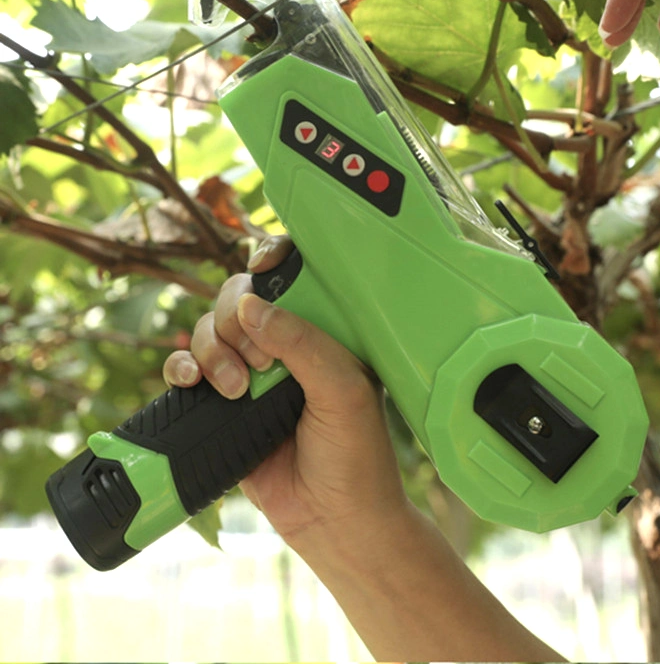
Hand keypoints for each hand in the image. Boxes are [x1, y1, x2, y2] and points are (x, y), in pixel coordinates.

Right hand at [162, 236, 406, 545]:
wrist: (335, 522)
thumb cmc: (356, 454)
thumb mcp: (342, 390)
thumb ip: (300, 342)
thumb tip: (248, 304)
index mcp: (324, 333)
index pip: (293, 277)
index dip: (272, 260)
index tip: (262, 265)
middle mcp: (286, 346)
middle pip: (238, 299)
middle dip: (236, 321)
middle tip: (259, 363)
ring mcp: (252, 374)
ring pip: (210, 330)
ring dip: (211, 348)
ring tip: (236, 388)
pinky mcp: (223, 405)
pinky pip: (188, 369)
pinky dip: (181, 367)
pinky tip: (192, 382)